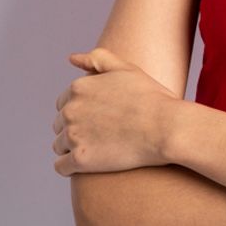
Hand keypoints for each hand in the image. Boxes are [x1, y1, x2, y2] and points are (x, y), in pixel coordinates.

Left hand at [51, 46, 183, 176]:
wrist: (166, 127)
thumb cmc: (151, 98)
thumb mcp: (126, 68)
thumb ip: (97, 58)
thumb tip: (71, 58)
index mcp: (78, 88)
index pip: (63, 103)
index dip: (81, 111)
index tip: (99, 118)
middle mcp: (70, 110)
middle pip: (60, 125)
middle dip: (76, 129)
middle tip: (102, 135)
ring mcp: (73, 135)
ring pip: (59, 146)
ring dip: (73, 148)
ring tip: (99, 150)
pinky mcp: (80, 160)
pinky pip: (61, 167)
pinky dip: (71, 167)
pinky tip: (89, 165)